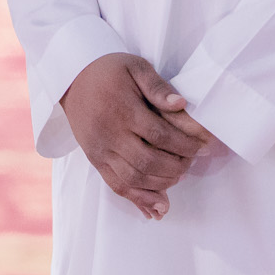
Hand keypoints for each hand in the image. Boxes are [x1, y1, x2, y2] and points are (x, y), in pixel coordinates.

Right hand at [59, 53, 212, 220]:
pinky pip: (117, 185)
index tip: (204, 147)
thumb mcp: (134, 66)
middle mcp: (109, 133)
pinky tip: (157, 208)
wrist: (70, 79)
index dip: (185, 145)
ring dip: (161, 183)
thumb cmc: (108, 71)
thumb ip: (158, 86)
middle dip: (177, 166)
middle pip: (148, 161)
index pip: (160, 135)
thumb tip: (181, 104)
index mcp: (122, 109)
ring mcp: (100, 149)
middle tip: (191, 162)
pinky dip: (139, 199)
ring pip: (134, 178)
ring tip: (178, 176)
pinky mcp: (95, 159)